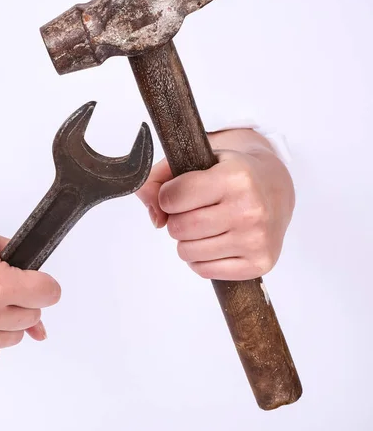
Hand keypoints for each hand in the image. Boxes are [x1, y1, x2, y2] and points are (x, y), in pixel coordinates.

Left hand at [137, 129, 294, 280]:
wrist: (275, 187)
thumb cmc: (230, 173)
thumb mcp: (196, 160)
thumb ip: (159, 178)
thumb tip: (155, 218)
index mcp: (235, 177)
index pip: (173, 197)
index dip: (167, 196)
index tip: (178, 193)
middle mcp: (250, 209)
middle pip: (179, 228)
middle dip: (176, 220)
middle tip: (192, 211)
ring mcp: (257, 239)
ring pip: (188, 252)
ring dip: (186, 241)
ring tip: (203, 226)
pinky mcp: (260, 263)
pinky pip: (205, 271)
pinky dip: (200, 259)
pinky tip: (213, 242)